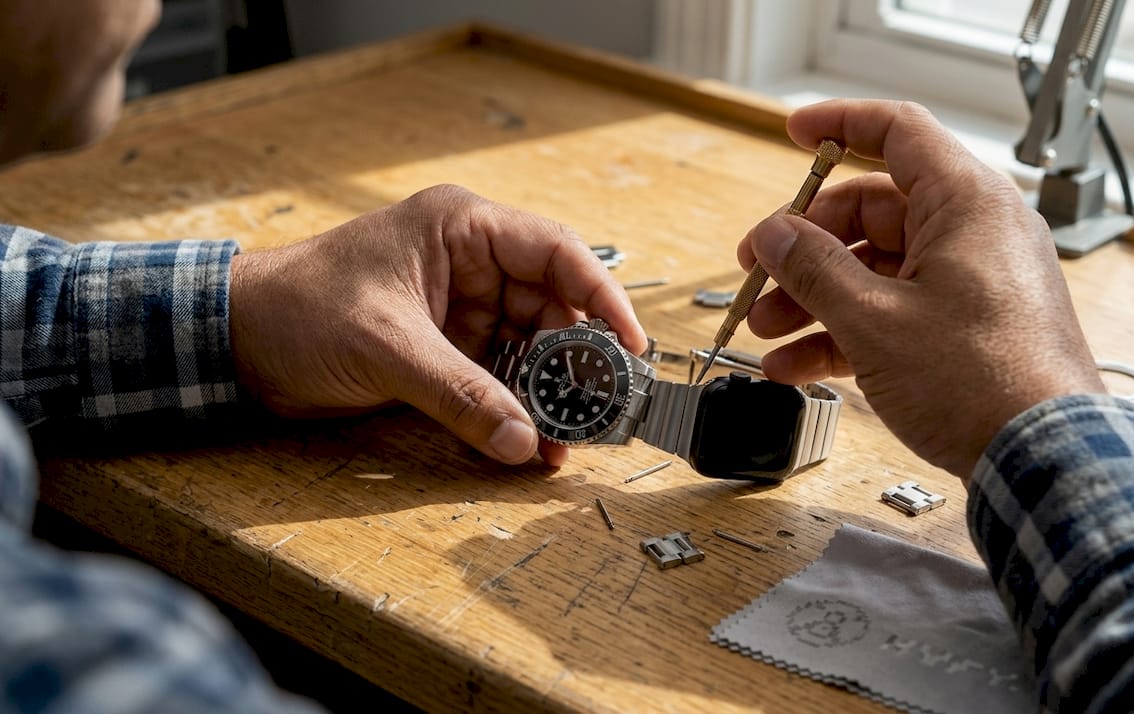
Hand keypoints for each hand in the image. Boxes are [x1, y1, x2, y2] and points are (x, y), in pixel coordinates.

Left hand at [229, 184, 646, 466]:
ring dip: (549, 396)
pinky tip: (531, 444)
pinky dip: (515, 411)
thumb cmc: (298, 308)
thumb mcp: (386, 346)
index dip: (603, 297)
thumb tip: (519, 440)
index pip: (556, 253)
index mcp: (462, 229)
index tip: (632, 347)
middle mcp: (471, 265)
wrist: (234, 341)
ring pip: (530, 351)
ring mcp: (462, 310)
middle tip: (603, 412)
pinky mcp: (447, 350)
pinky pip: (498, 380)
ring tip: (570, 441)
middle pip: (552, 309)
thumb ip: (458, 393)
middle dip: (578, 363)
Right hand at [736, 100, 1103, 477]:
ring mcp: (972, 282)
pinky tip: (796, 364)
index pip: (898, 133)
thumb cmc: (981, 381)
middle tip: (757, 271)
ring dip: (813, 296)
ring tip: (766, 329)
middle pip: (871, 212)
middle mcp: (973, 233)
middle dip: (804, 246)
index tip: (794, 133)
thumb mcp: (874, 319)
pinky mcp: (967, 327)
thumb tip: (774, 235)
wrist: (1041, 457)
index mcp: (965, 204)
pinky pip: (893, 310)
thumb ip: (814, 269)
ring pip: (875, 268)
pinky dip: (844, 331)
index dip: (839, 124)